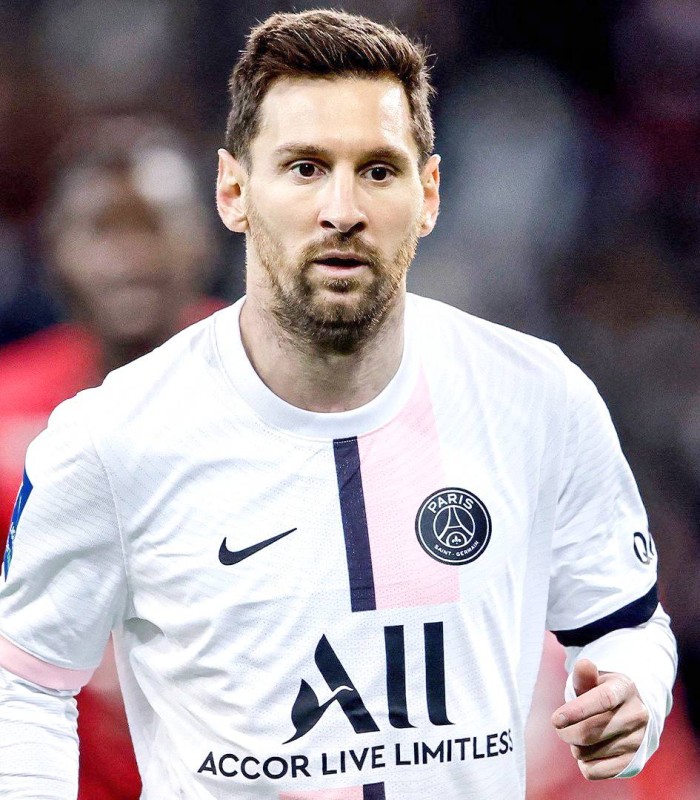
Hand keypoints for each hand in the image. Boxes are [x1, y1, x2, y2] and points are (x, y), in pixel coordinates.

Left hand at [551, 659, 648, 779]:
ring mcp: (638, 740)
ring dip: (576, 748)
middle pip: (590, 732)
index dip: (577, 711)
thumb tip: (584, 665)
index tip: (555, 720)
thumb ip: (585, 675)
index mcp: (624, 688)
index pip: (602, 700)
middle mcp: (637, 714)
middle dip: (566, 733)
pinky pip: (596, 771)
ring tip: (581, 737)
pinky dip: (584, 764)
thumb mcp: (594, 680)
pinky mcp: (634, 762)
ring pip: (589, 753)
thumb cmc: (602, 692)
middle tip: (561, 728)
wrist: (631, 711)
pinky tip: (588, 752)